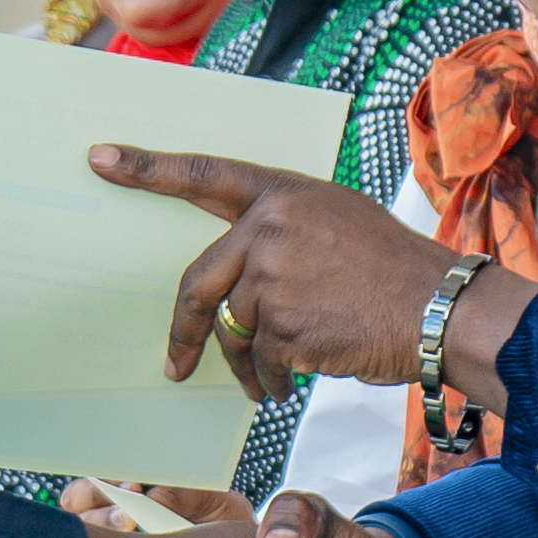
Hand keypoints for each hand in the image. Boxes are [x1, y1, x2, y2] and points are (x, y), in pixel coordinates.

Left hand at [94, 148, 459, 399]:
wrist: (438, 308)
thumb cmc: (393, 268)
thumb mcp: (337, 220)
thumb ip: (282, 231)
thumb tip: (241, 275)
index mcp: (281, 193)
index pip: (200, 174)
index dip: (145, 169)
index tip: (99, 160)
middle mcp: (269, 228)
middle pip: (199, 283)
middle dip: (185, 332)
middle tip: (175, 365)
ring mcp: (273, 277)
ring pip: (233, 330)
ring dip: (250, 364)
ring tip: (278, 376)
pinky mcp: (282, 325)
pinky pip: (260, 359)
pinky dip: (275, 378)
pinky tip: (302, 376)